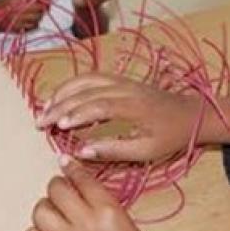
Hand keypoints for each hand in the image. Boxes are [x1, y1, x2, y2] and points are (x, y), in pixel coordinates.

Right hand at [0, 0, 48, 33]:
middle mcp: (17, 7)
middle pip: (40, 7)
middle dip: (45, 7)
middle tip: (46, 6)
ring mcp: (18, 19)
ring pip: (38, 17)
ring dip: (39, 15)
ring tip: (34, 13)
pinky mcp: (19, 28)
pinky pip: (34, 26)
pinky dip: (34, 23)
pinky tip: (29, 20)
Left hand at [26, 158, 175, 230]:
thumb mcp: (128, 225)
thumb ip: (105, 208)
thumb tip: (83, 196)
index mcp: (110, 210)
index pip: (82, 179)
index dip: (70, 167)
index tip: (64, 162)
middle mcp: (88, 223)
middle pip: (57, 191)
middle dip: (55, 187)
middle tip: (58, 191)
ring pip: (41, 213)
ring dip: (43, 209)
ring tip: (50, 213)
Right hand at [37, 73, 229, 161]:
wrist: (189, 112)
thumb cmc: (170, 135)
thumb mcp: (146, 150)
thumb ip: (114, 150)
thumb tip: (82, 152)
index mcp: (133, 106)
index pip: (99, 107)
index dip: (77, 115)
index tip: (58, 127)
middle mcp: (125, 89)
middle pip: (86, 93)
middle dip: (60, 106)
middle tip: (40, 122)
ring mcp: (121, 81)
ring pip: (85, 82)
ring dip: (62, 93)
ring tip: (44, 109)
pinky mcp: (119, 80)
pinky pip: (91, 78)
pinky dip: (72, 86)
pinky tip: (59, 97)